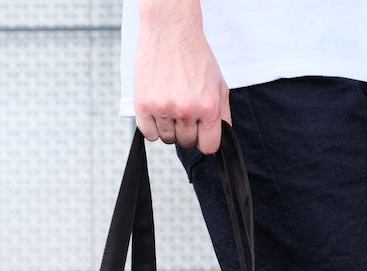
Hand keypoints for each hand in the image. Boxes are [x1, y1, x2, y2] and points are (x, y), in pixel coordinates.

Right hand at [132, 1, 230, 153]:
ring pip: (167, 139)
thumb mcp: (219, 85)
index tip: (200, 131)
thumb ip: (222, 115)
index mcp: (209, 107)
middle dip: (186, 130)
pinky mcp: (143, 104)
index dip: (204, 139)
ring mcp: (164, 108)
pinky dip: (152, 126)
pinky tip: (157, 109)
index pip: (209, 147)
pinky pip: (148, 134)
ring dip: (168, 127)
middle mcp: (187, 110)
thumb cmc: (195, 55)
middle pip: (186, 142)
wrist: (171, 29)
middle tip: (183, 109)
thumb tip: (221, 139)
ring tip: (169, 104)